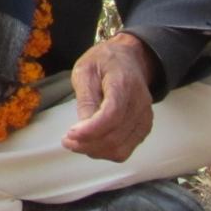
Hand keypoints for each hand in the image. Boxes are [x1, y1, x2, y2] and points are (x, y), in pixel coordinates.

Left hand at [62, 32, 159, 161]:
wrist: (130, 58)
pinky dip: (106, 152)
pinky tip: (91, 143)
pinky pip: (125, 150)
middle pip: (115, 136)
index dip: (91, 130)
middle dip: (87, 144)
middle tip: (66, 141)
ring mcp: (144, 118)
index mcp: (124, 84)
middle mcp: (139, 104)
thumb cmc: (105, 61)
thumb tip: (82, 125)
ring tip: (75, 143)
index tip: (70, 134)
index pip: (112, 115)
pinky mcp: (143, 128)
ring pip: (121, 149)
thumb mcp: (85, 70)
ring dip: (95, 151)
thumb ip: (85, 97)